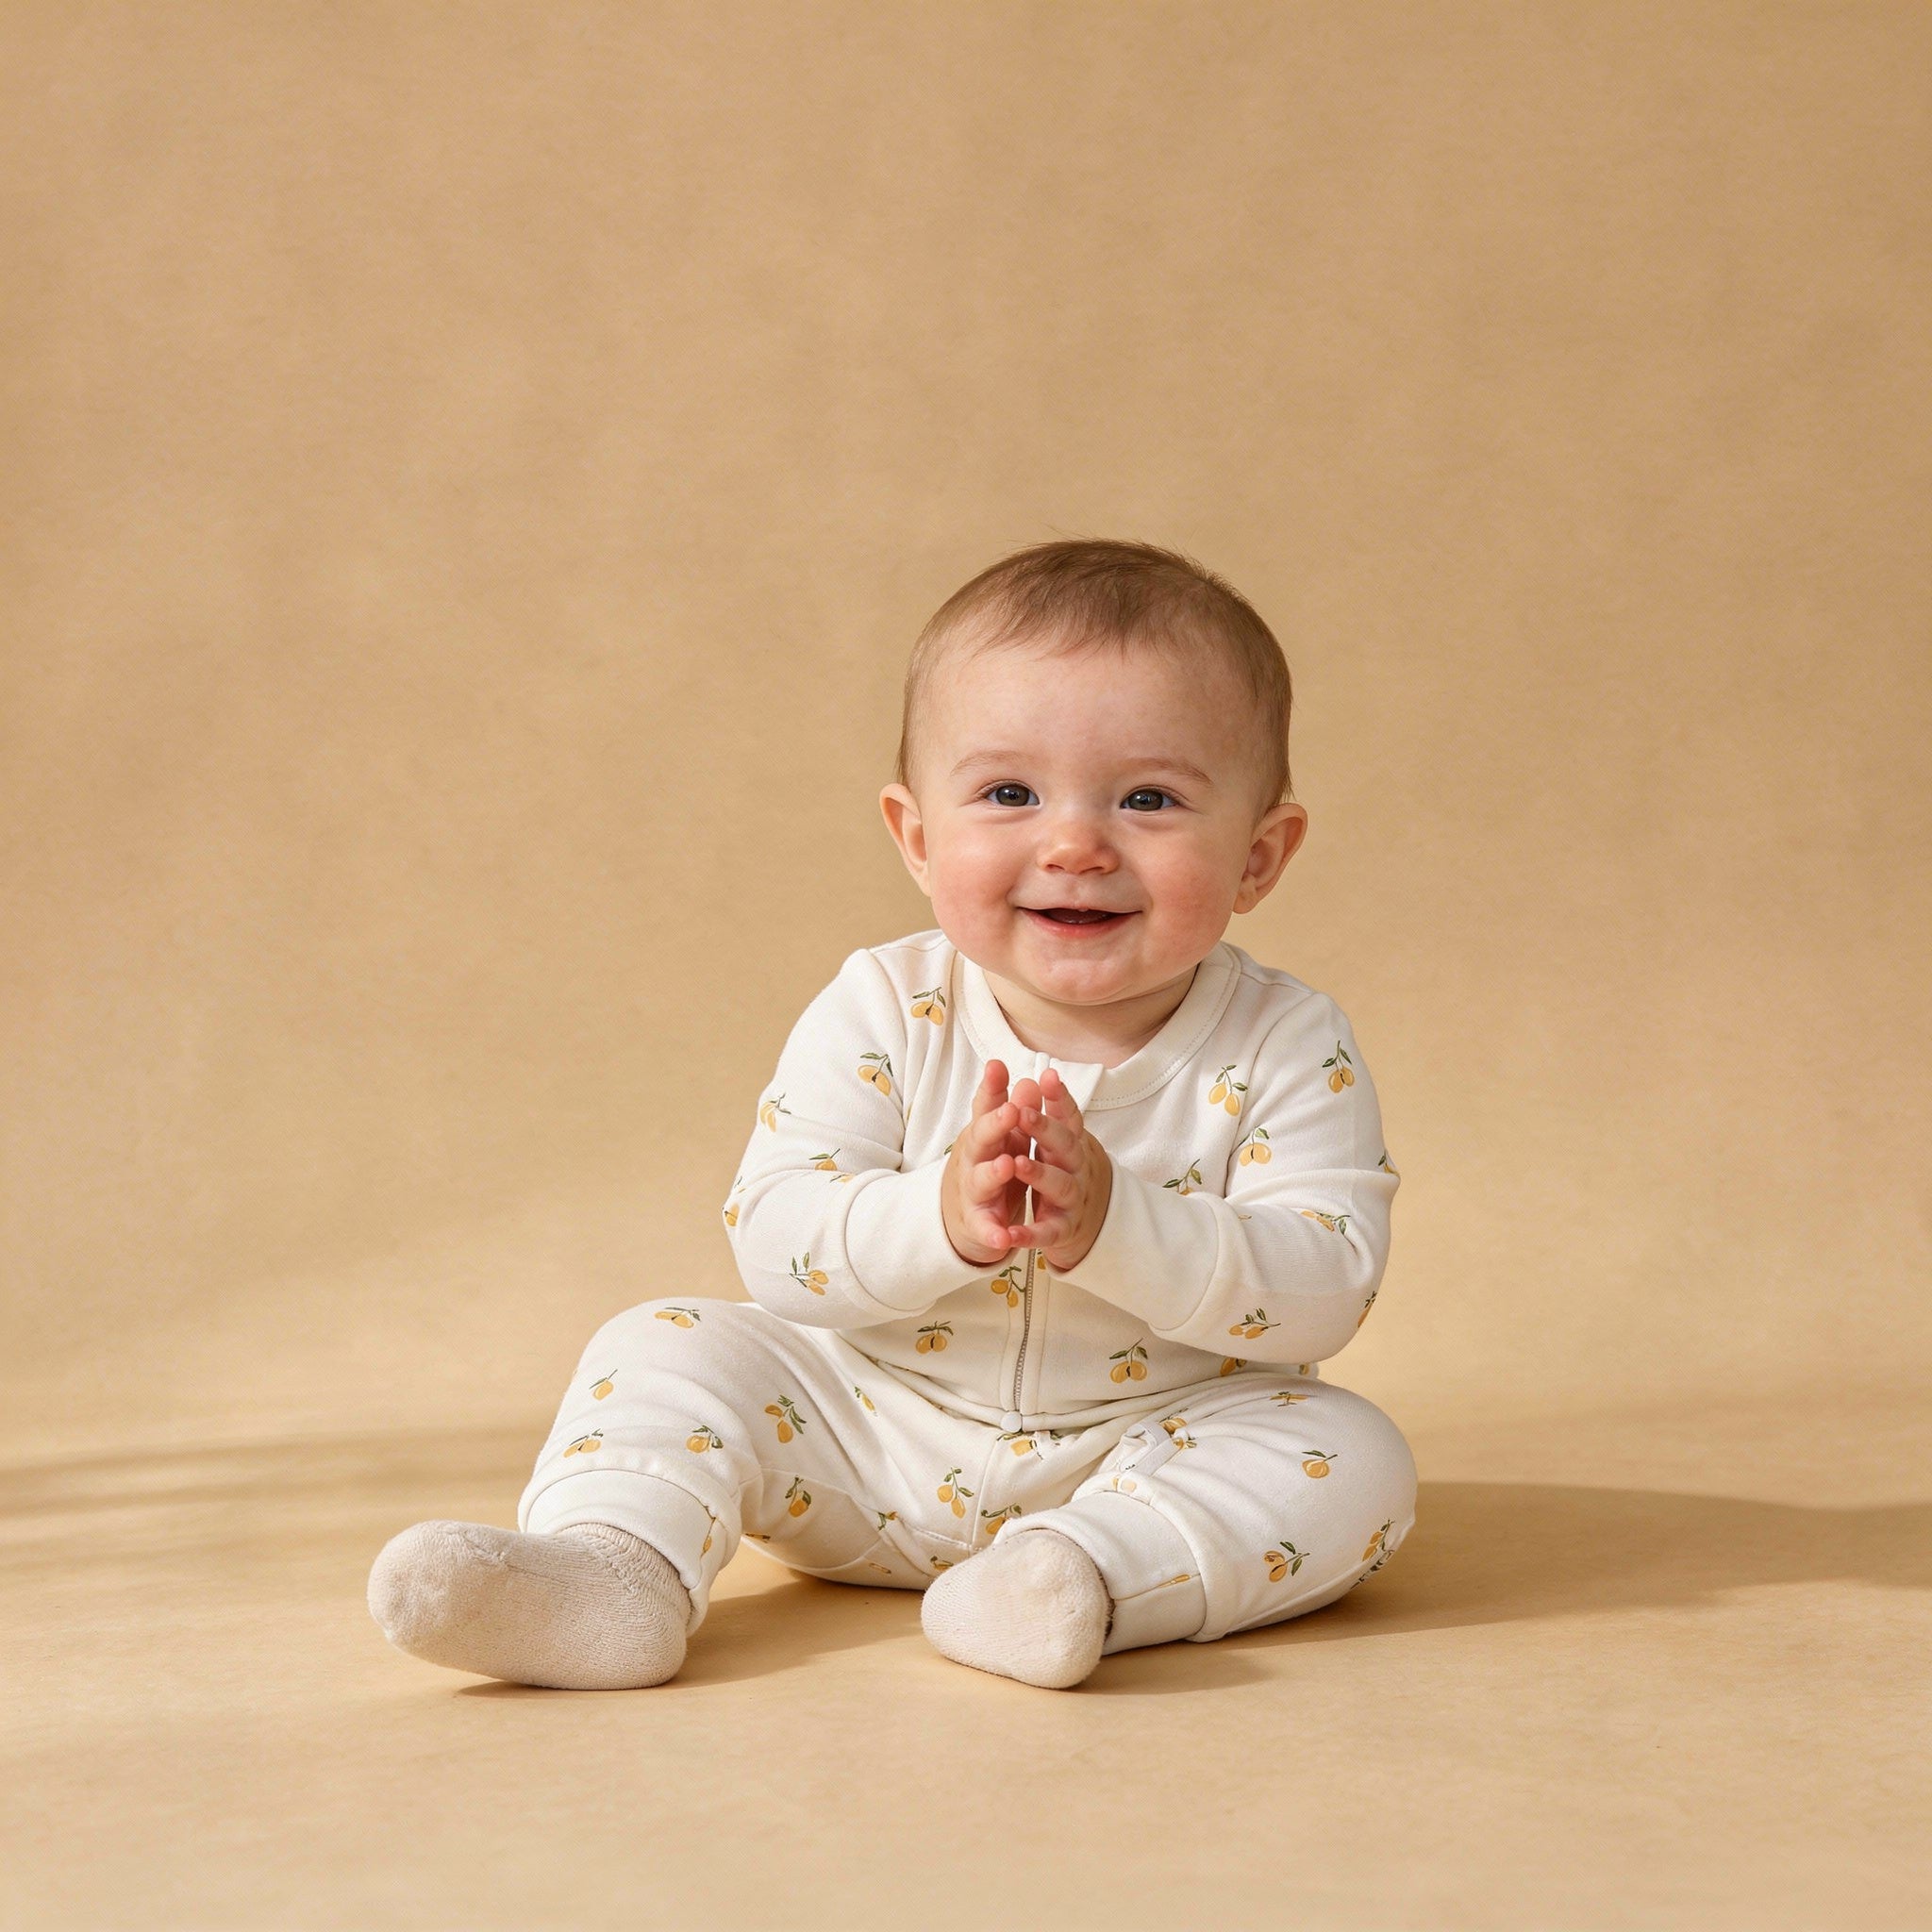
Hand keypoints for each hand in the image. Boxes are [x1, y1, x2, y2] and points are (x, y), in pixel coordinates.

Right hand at [941, 1060, 1034, 1265]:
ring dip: (994, 1173)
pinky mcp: (980, 1225)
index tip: (999, 1067)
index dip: (993, 1089)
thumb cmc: (988, 1165)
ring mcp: (975, 1192)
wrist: (964, 1215)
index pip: (986, 1107)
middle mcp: (974, 1160)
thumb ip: (1011, 1110)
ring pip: (982, 1182)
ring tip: (1007, 1164)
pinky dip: (994, 1233)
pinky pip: (987, 1230)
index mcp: (983, 1135)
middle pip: (981, 1139)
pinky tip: (1005, 1238)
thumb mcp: (1000, 1137)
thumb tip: (1030, 1079)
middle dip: (995, 1125)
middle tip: (1011, 1111)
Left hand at [1001, 1066, 1112, 1272]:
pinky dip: (1028, 1234)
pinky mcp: (1061, 1230)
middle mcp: (1076, 1169)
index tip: (1046, 1076)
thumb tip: (1043, 1074)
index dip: (1060, 1097)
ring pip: (1059, 1186)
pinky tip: (1008, 1235)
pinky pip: (1046, 1232)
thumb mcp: (1060, 1141)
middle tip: (1020, 1113)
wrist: (1091, 1221)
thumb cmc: (1068, 1170)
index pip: (1069, 1115)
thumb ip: (1051, 1112)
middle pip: (1065, 1146)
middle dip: (1044, 1129)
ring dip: (1039, 1174)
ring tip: (1017, 1164)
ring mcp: (1071, 1200)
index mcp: (1071, 1143)